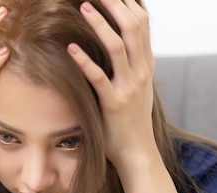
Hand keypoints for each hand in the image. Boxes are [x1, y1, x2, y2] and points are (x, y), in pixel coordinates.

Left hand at [68, 0, 157, 168]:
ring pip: (118, 46)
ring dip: (100, 24)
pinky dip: (84, 61)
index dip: (129, 3)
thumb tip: (121, 46)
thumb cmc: (131, 122)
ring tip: (83, 6)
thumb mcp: (138, 89)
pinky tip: (70, 48)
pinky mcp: (114, 104)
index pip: (142, 24)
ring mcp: (129, 88)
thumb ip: (132, 66)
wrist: (137, 154)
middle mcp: (141, 72)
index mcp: (146, 66)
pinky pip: (99, 78)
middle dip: (116, 4)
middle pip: (133, 27)